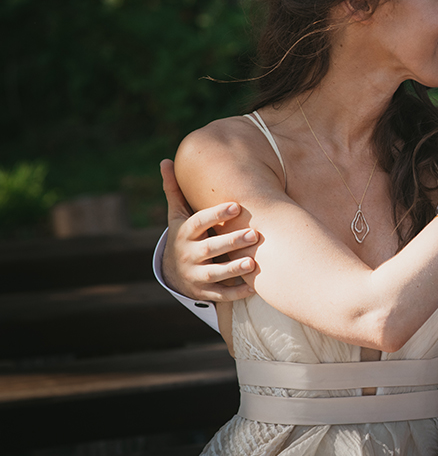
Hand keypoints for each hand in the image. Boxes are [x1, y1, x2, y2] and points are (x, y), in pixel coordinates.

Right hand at [161, 159, 258, 300]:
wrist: (174, 271)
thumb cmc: (185, 235)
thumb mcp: (177, 215)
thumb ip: (175, 190)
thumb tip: (165, 160)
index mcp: (184, 233)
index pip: (198, 222)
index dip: (215, 214)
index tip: (236, 205)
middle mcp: (188, 254)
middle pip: (209, 249)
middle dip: (231, 242)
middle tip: (254, 234)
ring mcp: (196, 275)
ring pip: (215, 274)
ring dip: (234, 269)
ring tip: (253, 262)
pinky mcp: (204, 291)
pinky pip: (221, 294)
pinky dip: (237, 292)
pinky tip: (254, 286)